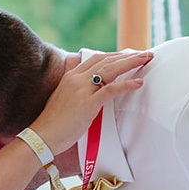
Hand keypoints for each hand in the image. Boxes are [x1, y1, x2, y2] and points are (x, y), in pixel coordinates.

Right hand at [32, 51, 152, 156]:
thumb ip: (77, 92)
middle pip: (106, 60)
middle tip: (145, 53)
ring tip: (147, 59)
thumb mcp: (65, 101)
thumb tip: (92, 94)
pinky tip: (139, 82)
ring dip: (131, 63)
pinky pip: (111, 90)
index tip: (128, 54)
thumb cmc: (54, 124)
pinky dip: (127, 84)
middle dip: (127, 55)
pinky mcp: (88, 104)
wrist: (42, 136)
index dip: (114, 54)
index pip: (96, 58)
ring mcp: (82, 90)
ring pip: (111, 69)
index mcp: (70, 76)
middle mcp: (76, 79)